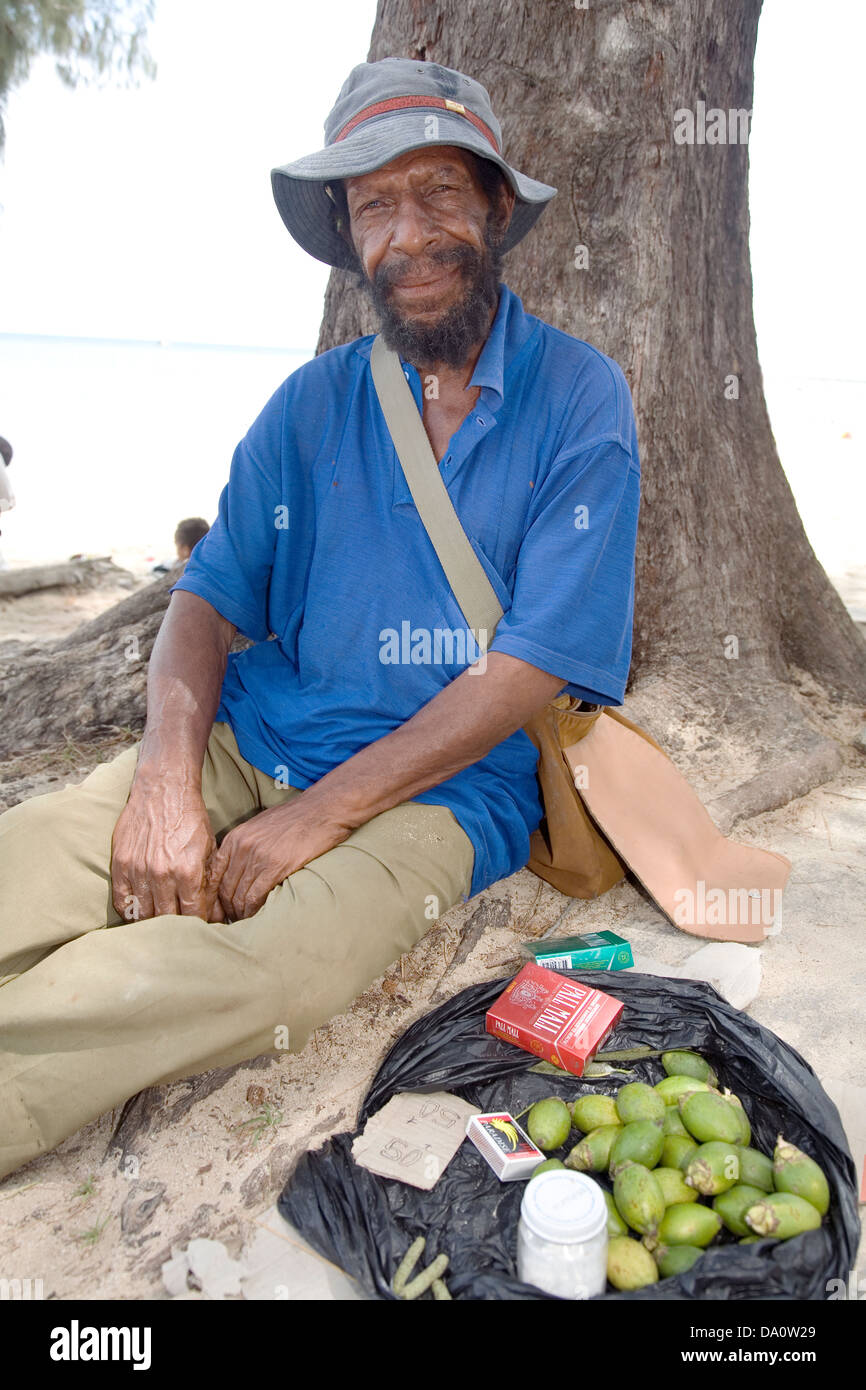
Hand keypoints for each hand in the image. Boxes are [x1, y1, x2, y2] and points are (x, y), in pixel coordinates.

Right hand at [111, 780, 224, 922]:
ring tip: (161, 924)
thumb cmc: (190, 819)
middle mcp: (162, 875)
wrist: (163, 790)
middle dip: (177, 928)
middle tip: (181, 930)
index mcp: (187, 872)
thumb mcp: (209, 849)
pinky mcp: (120, 865)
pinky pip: (122, 902)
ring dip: (153, 923)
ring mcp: (138, 870)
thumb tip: (217, 916)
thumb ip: (210, 884)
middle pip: (167, 920)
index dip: (198, 925)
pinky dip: (131, 911)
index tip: (201, 928)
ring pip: (143, 915)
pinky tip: (140, 911)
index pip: (192, 916)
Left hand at [208, 795, 352, 921]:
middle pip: (225, 888)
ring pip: (239, 895)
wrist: (322, 809)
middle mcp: (241, 847)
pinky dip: (253, 910)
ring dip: (240, 912)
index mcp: (235, 837)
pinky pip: (255, 896)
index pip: (215, 874)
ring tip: (245, 921)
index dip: (216, 894)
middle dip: (227, 908)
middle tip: (233, 919)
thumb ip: (245, 845)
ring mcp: (257, 857)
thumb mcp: (260, 826)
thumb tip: (237, 868)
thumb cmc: (295, 818)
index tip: (222, 906)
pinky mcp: (275, 867)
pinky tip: (256, 916)